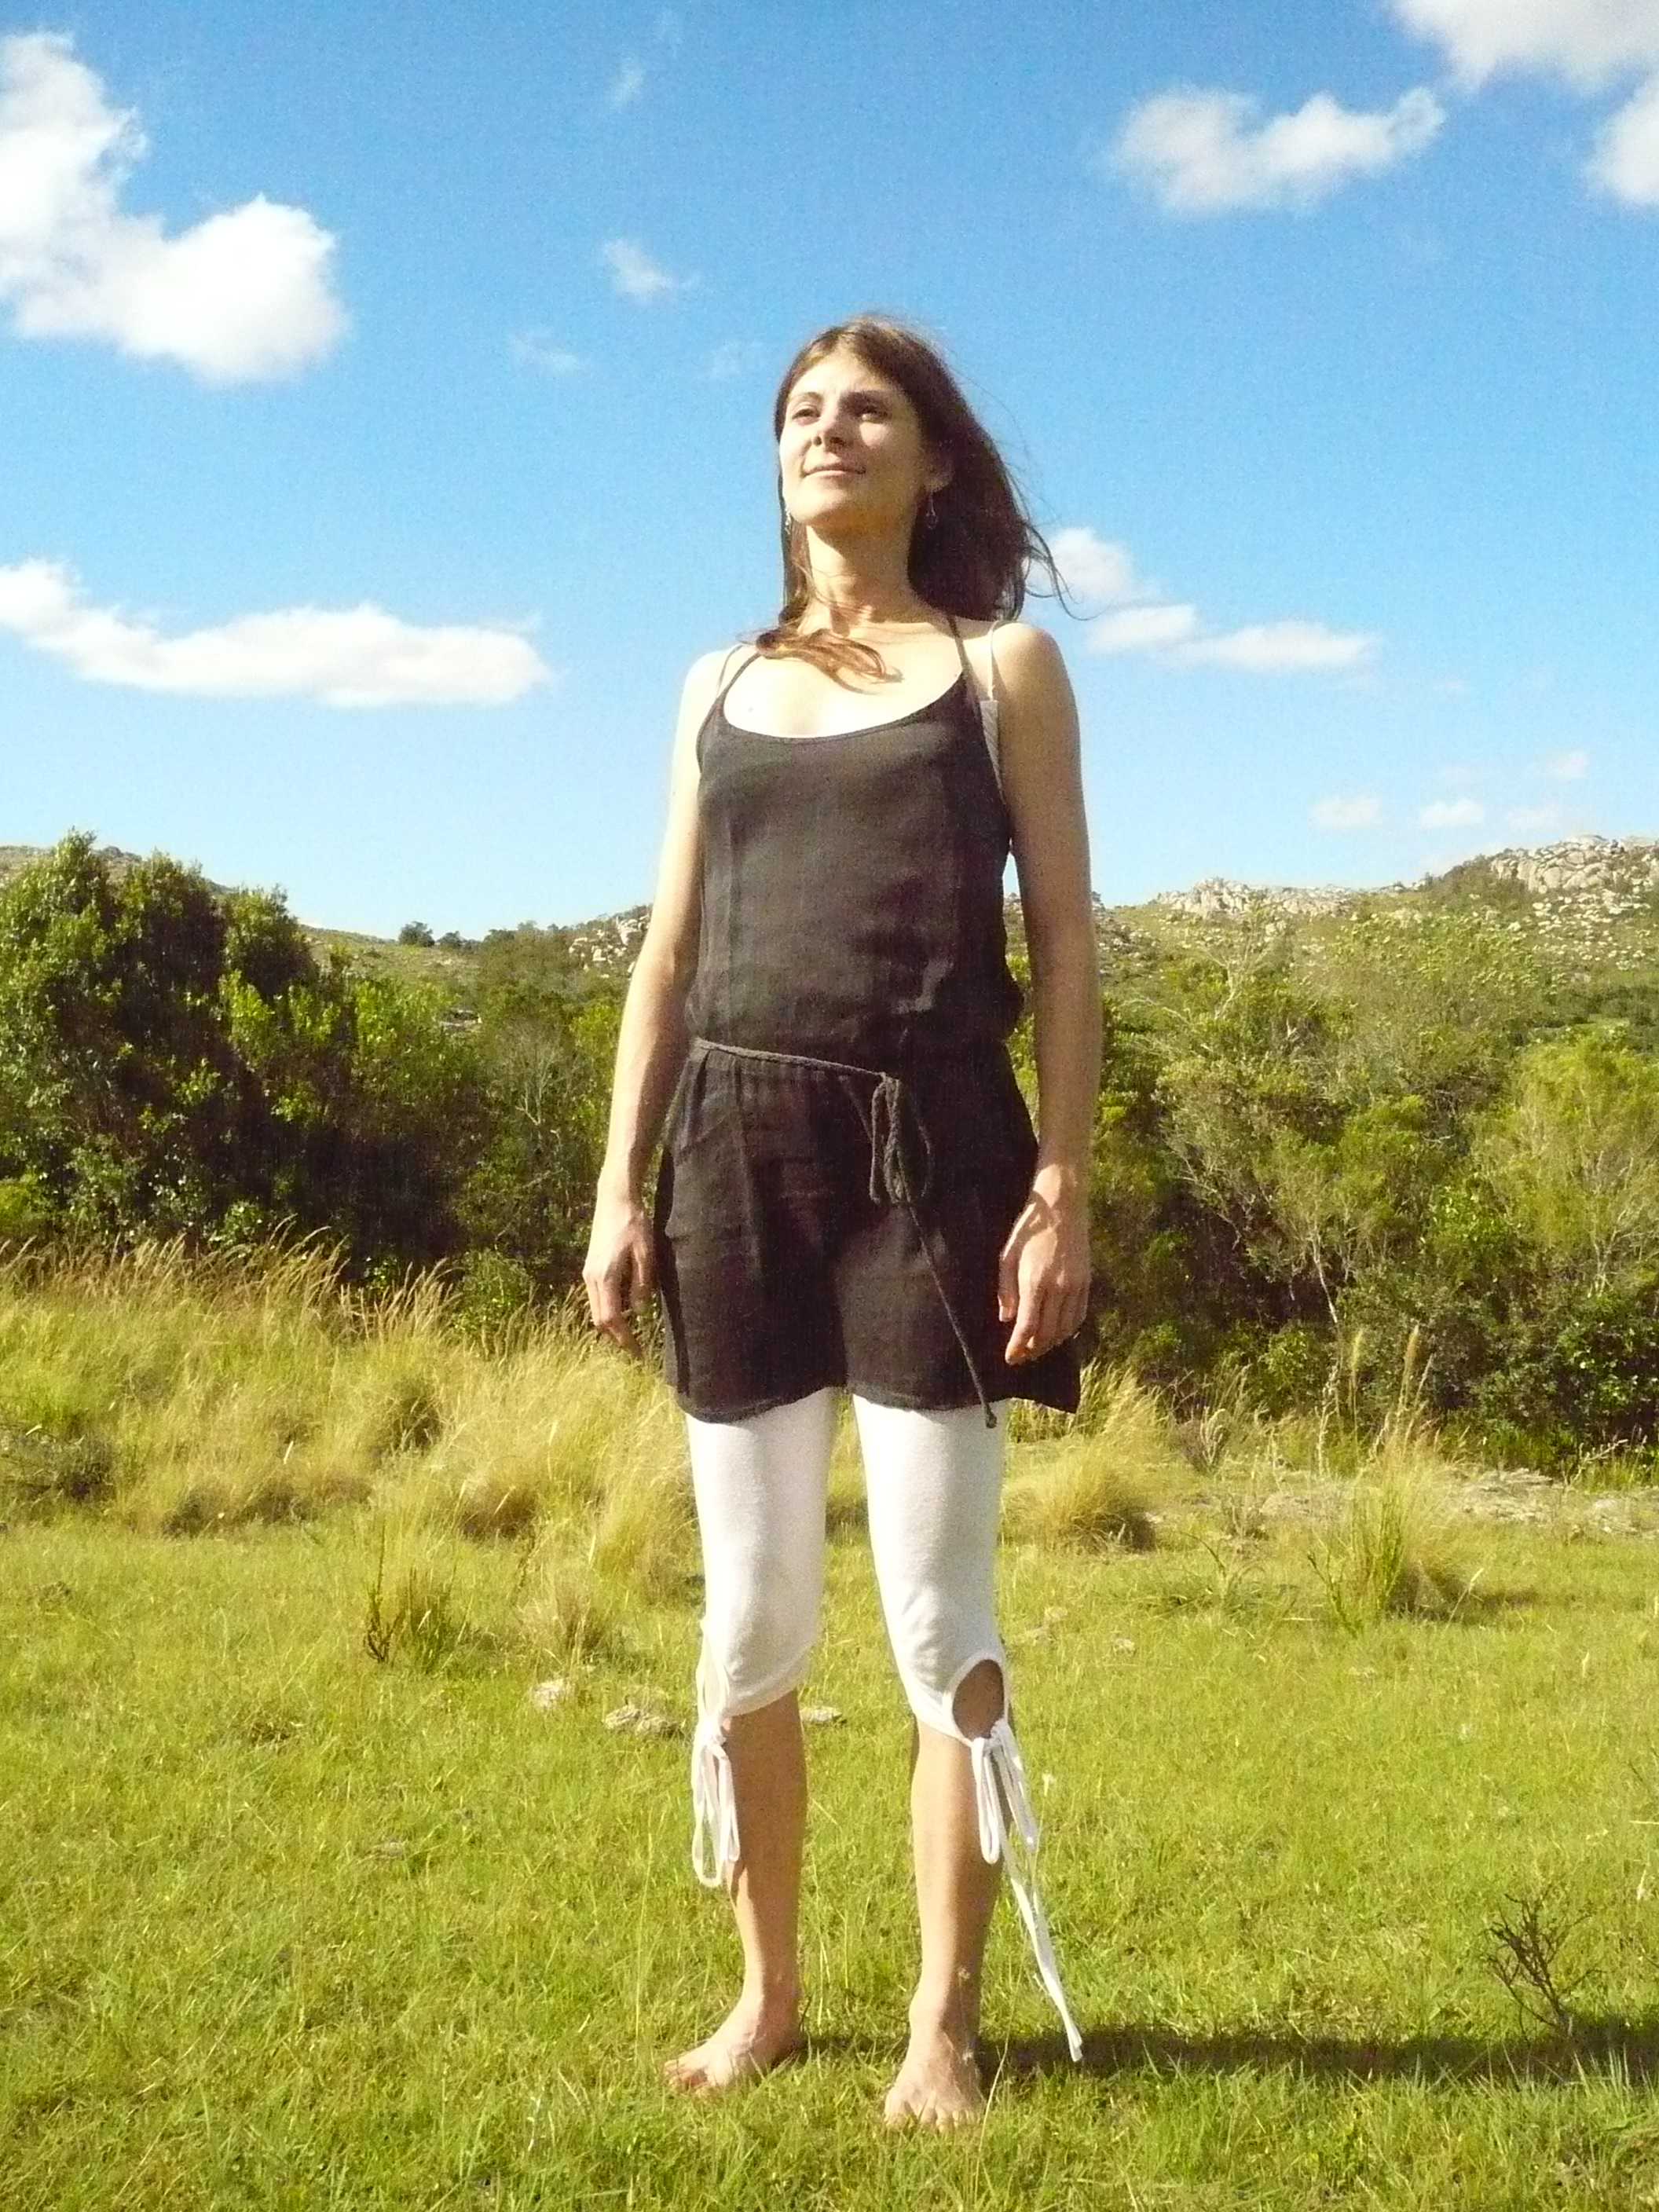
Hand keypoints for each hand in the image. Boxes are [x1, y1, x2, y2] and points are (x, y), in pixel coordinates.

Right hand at [583, 1188, 655, 1356]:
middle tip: (635, 1347)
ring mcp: (588, 1272)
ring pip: (596, 1309)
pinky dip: (608, 1309)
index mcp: (605, 1277)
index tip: (637, 1352)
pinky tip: (624, 1309)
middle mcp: (591, 1278)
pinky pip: (597, 1297)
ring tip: (631, 1332)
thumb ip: (641, 1283)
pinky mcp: (590, 1266)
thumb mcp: (645, 1253)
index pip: (612, 1318)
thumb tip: (639, 1312)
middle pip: (600, 1319)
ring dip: (612, 1323)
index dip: (624, 1338)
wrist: (614, 1199)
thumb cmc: (633, 1223)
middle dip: (616, 1336)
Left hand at [997, 1176, 1089, 1364]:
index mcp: (1034, 1282)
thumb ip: (1006, 1290)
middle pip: (1047, 1333)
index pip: (1027, 1327)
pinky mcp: (1086, 1282)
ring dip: (1051, 1344)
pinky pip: (1079, 1316)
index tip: (1010, 1359)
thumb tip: (1007, 1319)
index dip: (1018, 1347)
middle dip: (1033, 1350)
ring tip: (1038, 1349)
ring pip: (1065, 1328)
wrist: (1062, 1207)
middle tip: (1022, 1357)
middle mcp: (1058, 1288)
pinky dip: (1068, 1330)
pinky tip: (1058, 1334)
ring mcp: (1075, 1286)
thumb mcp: (1007, 1256)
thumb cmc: (1029, 1230)